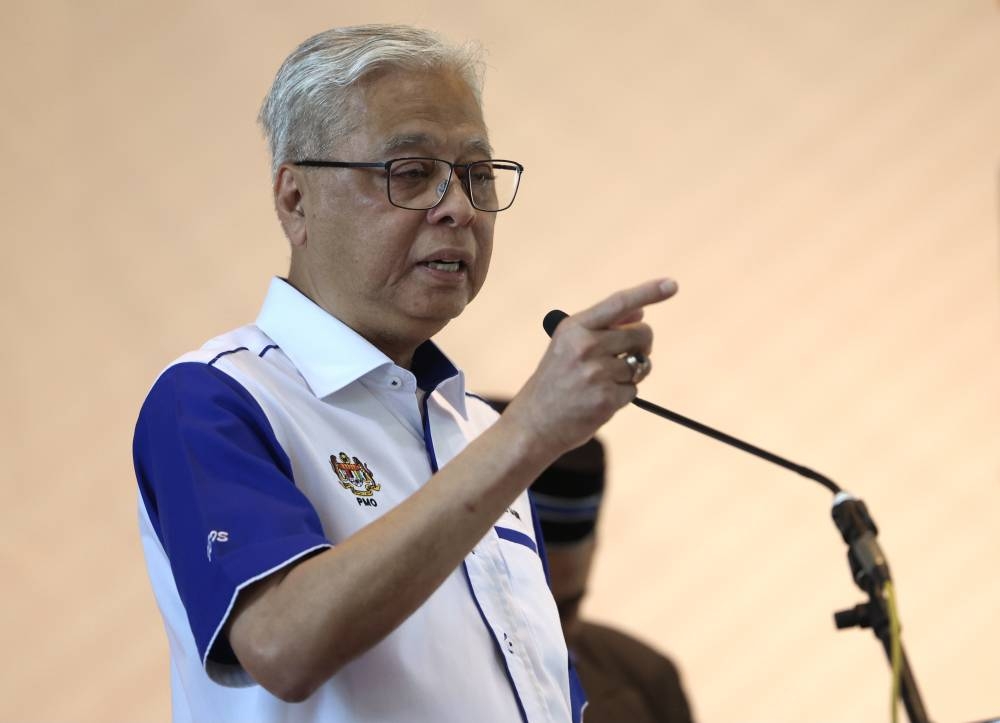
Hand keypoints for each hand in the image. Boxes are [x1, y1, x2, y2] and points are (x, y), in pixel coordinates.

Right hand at [505, 278, 677, 455]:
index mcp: (574, 328)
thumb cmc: (554, 382)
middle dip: (642, 346)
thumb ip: (603, 326)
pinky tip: (598, 400)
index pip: (619, 303)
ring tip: (602, 383)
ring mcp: (596, 373)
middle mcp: (584, 346)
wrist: (533, 424)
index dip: (649, 292)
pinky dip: (622, 396)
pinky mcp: (606, 399)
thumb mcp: (568, 345)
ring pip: (640, 365)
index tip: (672, 284)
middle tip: (628, 357)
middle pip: (641, 334)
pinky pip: (633, 390)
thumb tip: (640, 311)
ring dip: (629, 375)